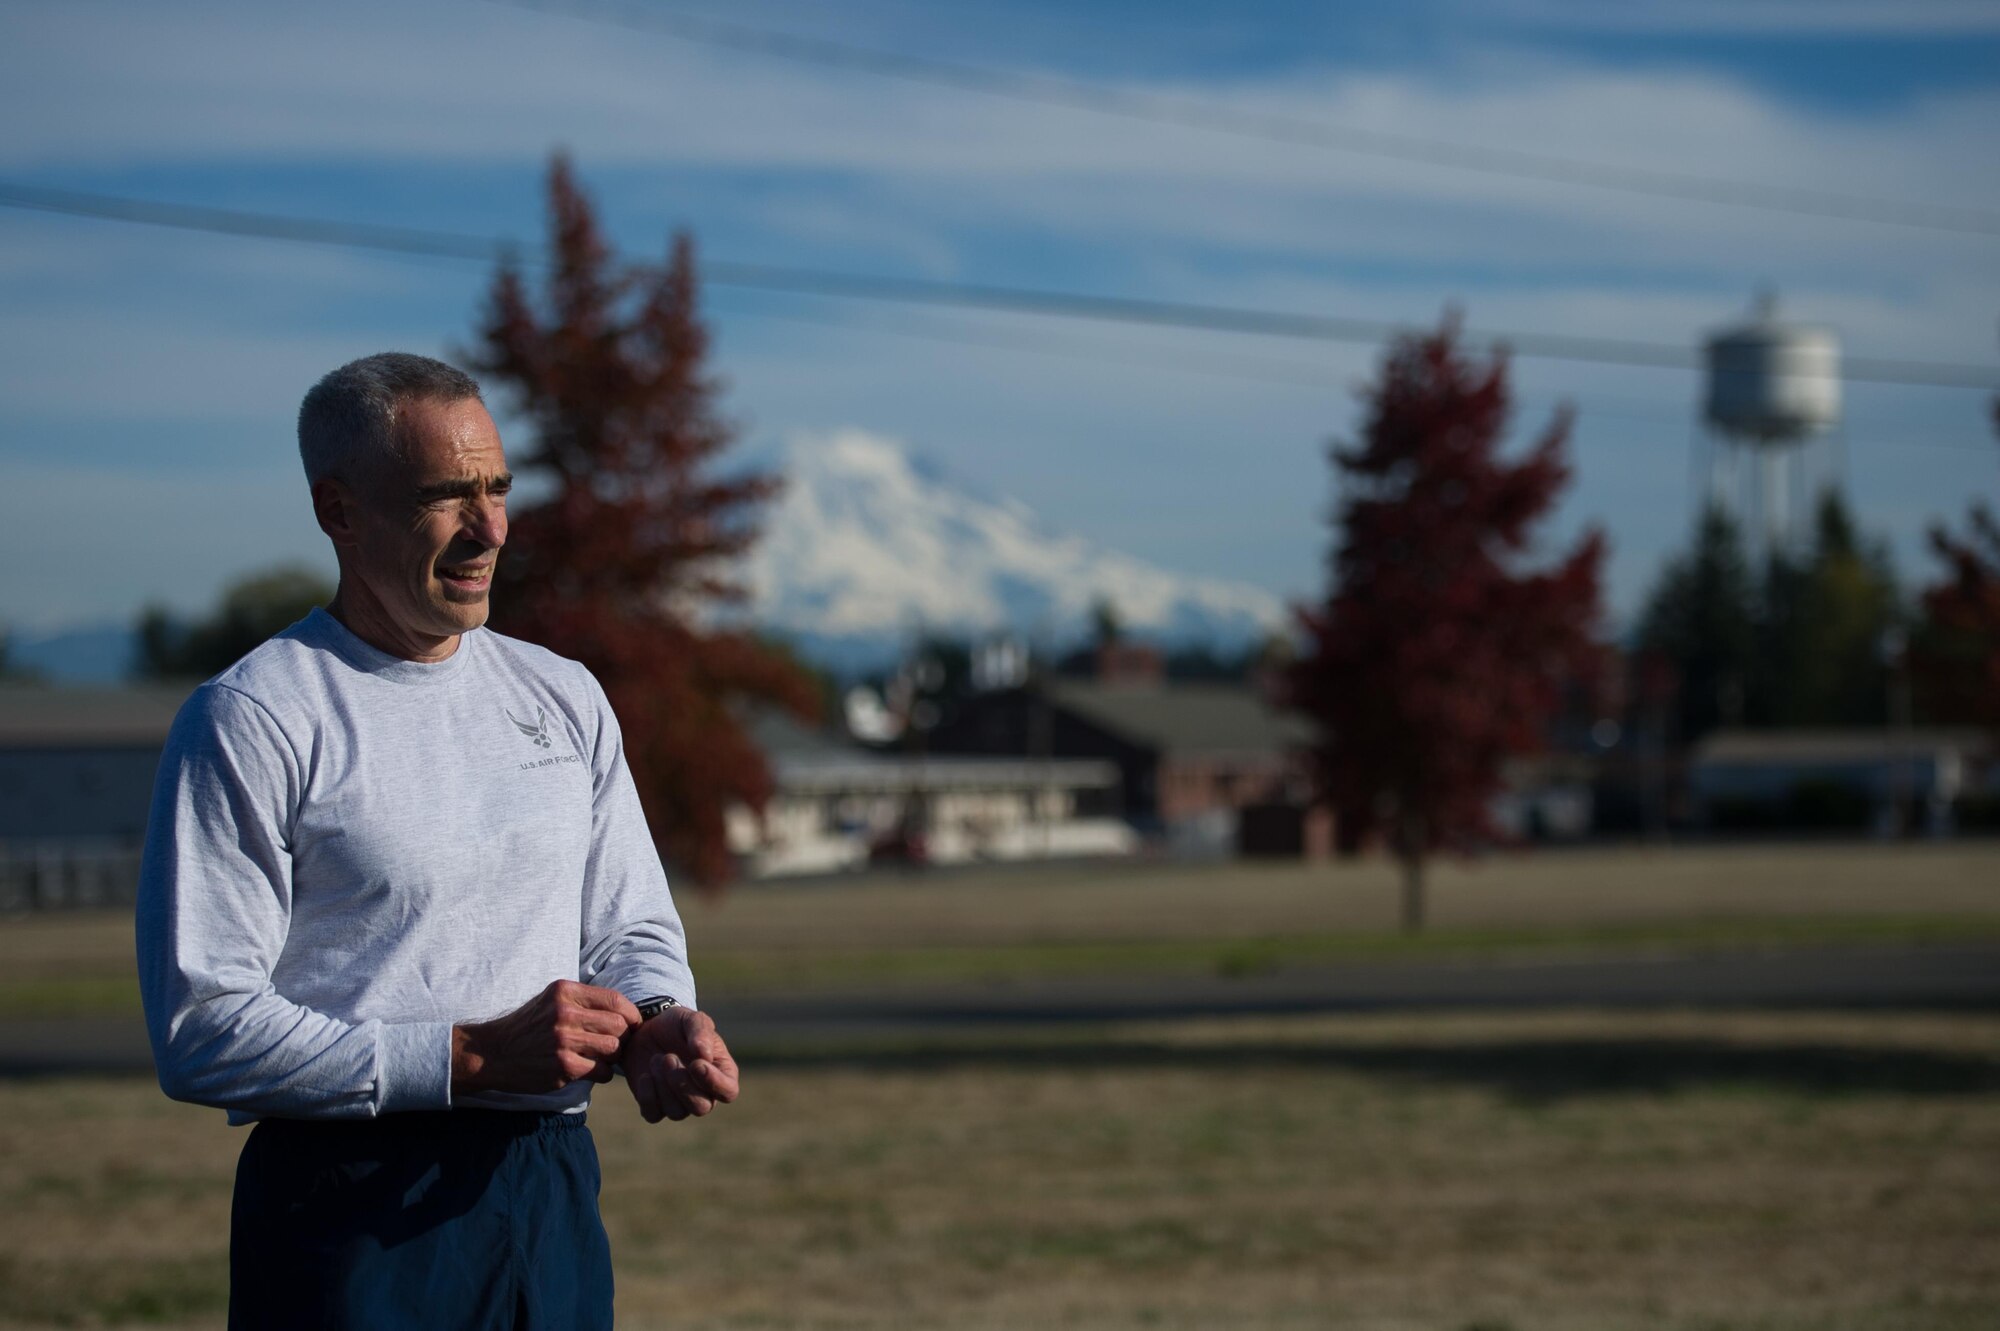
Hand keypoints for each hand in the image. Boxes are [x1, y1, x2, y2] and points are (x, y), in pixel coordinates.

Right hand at [451, 979, 640, 1095]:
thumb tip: (626, 1011)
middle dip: (623, 1037)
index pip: (616, 1000)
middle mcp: (565, 1013)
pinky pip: (601, 1071)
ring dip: (612, 1057)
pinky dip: (600, 1073)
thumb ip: (585, 1001)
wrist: (492, 1052)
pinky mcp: (563, 1066)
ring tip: (599, 1058)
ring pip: (613, 1049)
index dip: (632, 1014)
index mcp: (566, 992)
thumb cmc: (528, 1026)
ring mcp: (564, 1040)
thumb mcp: (552, 1000)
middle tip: (615, 1045)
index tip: (633, 1024)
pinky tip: (587, 1070)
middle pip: (619, 1025)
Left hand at [623, 1007, 739, 1123]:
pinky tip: (645, 1075)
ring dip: (664, 1086)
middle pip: (702, 1107)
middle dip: (683, 1085)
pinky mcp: (655, 1105)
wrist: (647, 1029)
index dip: (714, 1083)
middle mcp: (703, 1093)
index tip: (696, 1064)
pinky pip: (653, 1115)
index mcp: (720, 1072)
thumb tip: (704, 1055)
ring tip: (656, 1059)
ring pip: (677, 1112)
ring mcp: (679, 1102)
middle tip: (669, 1058)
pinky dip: (648, 1096)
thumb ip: (701, 1032)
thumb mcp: (691, 1020)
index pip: (728, 1091)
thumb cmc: (677, 1025)